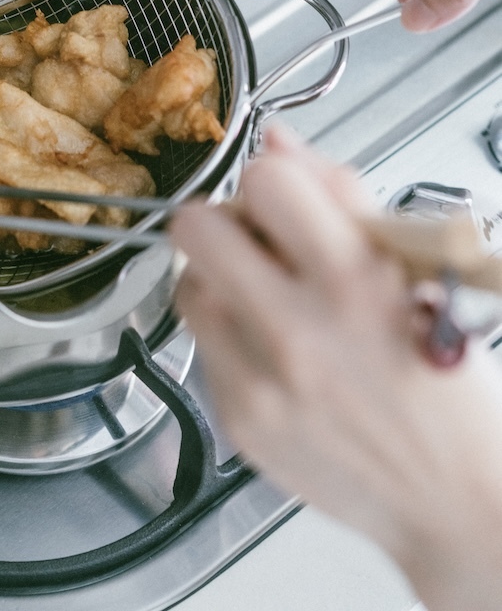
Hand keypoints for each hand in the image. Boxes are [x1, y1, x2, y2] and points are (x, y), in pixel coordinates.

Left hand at [170, 123, 501, 610]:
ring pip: (186, 283)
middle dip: (226, 221)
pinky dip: (227, 336)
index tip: (284, 202)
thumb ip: (338, 194)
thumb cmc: (439, 373)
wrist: (450, 496)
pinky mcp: (235, 418)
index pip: (263, 181)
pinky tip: (271, 349)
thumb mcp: (414, 266)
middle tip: (258, 242)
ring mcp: (257, 380)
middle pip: (197, 227)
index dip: (271, 182)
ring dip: (218, 279)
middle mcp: (297, 331)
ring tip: (266, 298)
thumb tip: (276, 141)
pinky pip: (198, 345)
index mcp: (353, 279)